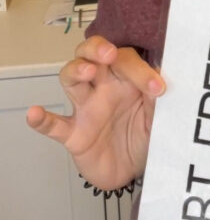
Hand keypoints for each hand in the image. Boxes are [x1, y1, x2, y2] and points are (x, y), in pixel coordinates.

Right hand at [26, 36, 164, 190]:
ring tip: (87, 71)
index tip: (158, 88)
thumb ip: (158, 101)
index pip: (126, 60)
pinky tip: (34, 114)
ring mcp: (85, 109)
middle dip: (96, 48)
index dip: (140, 70)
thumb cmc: (143, 135)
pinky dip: (42, 120)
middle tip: (109, 53)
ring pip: (71, 79)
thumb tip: (164, 82)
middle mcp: (103, 87)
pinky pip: (54, 125)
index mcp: (125, 78)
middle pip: (90, 55)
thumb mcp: (158, 117)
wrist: (133, 171)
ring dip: (76, 71)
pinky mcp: (74, 135)